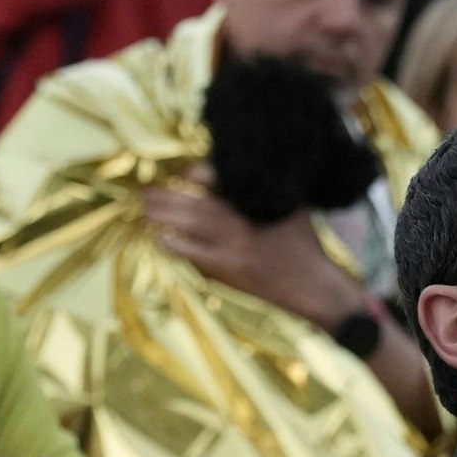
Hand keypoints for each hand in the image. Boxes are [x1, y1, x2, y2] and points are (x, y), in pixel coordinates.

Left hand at [145, 183, 361, 328]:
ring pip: (191, 225)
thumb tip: (239, 173)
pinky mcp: (228, 269)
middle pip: (196, 202)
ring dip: (165, 215)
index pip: (219, 178)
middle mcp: (242, 221)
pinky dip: (175, 246)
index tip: (183, 173)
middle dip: (168, 194)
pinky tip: (160, 239)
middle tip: (146, 190)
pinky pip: (194, 254)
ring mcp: (233, 246)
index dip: (196, 172)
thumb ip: (269, 188)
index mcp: (257, 201)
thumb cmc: (303, 243)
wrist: (310, 284)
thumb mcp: (293, 207)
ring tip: (146, 209)